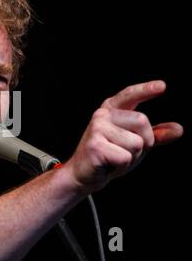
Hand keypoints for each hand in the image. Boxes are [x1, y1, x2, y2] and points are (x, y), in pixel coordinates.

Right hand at [65, 80, 182, 192]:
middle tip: (125, 151)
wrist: (83, 174)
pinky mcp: (95, 145)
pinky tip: (108, 164)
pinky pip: (125, 157)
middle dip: (144, 142)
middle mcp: (102, 115)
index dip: (145, 90)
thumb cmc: (108, 156)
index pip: (130, 95)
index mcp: (111, 110)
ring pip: (136, 143)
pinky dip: (122, 166)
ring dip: (131, 157)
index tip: (162, 86)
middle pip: (142, 121)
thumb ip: (154, 135)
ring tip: (114, 158)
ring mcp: (97, 128)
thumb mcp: (134, 143)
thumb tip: (178, 129)